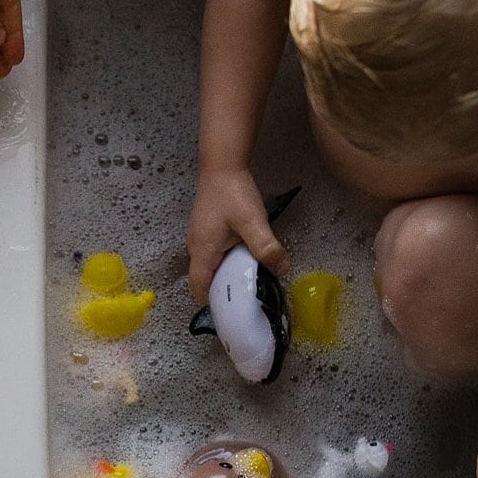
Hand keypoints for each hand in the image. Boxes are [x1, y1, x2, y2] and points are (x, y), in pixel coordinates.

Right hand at [186, 167, 288, 301]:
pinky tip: (244, 259)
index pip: (200, 287)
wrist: (223, 164)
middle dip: (222, 291)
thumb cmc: (233, 193)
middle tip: (245, 300)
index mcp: (203, 250)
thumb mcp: (253, 222)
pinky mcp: (207, 228)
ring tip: (247, 282)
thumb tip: (282, 269)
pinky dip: (226, 262)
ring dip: (226, 276)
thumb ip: (267, 248)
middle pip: (204, 278)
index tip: (230, 312)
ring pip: (210, 266)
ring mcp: (200, 236)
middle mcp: (196, 246)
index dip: (212, 303)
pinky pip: (214, 254)